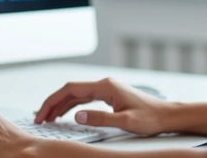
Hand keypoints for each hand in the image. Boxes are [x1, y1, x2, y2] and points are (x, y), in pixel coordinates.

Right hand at [34, 77, 174, 135]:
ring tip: (47, 118)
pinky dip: (71, 106)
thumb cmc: (151, 118)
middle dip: (53, 103)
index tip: (42, 114)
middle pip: (70, 91)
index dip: (53, 101)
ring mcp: (107, 89)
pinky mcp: (109, 95)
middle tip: (39, 118)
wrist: (167, 115)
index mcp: (106, 87)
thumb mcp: (125, 122)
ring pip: (76, 94)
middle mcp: (104, 85)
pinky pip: (84, 98)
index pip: (71, 90)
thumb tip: (77, 116)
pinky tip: (65, 114)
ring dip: (60, 105)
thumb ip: (100, 118)